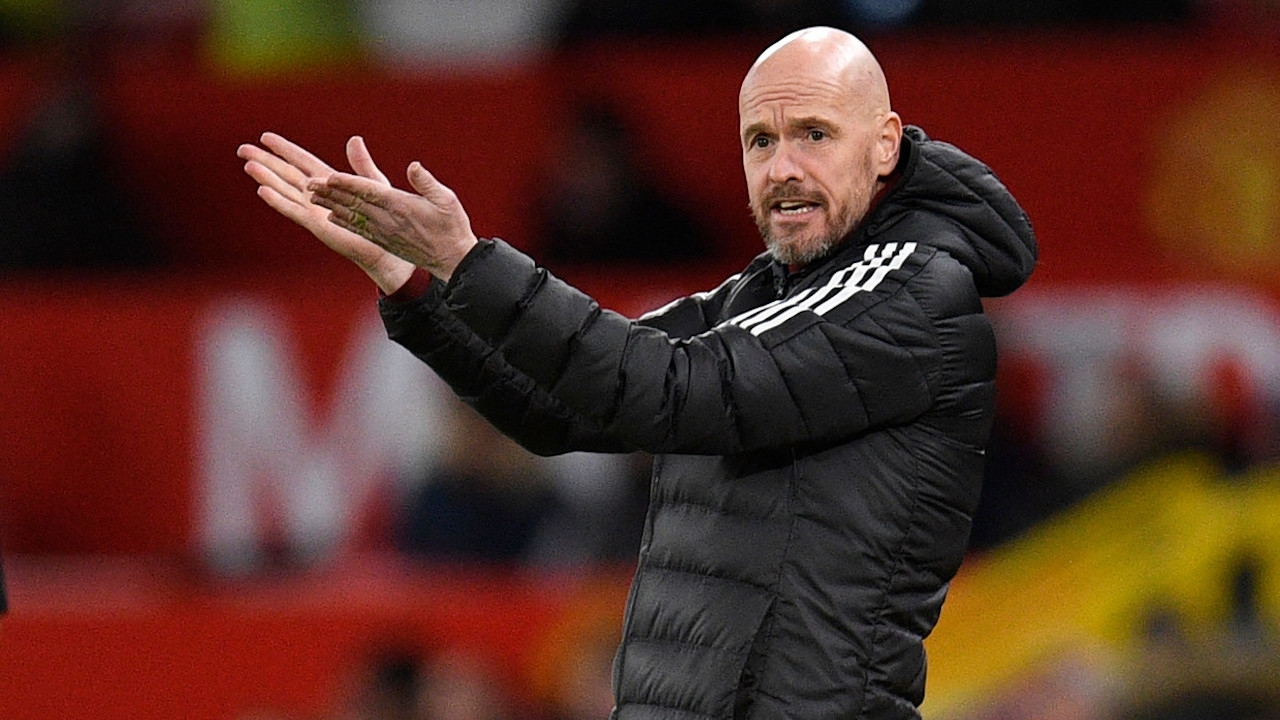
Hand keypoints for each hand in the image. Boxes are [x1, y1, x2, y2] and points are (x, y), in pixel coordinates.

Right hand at [237, 132, 414, 293]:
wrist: (387, 248)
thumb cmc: (382, 219)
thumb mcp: (373, 185)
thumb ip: (361, 163)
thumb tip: (354, 138)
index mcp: (330, 182)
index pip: (302, 161)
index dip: (285, 149)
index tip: (265, 137)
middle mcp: (318, 196)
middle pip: (286, 174)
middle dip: (265, 161)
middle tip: (242, 148)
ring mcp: (315, 211)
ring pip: (285, 190)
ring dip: (267, 178)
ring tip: (248, 165)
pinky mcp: (316, 225)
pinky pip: (294, 210)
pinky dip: (278, 200)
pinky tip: (262, 190)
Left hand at [306, 161, 477, 281]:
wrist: (452, 260)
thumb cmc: (452, 228)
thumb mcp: (447, 200)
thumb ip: (427, 183)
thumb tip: (413, 167)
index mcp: (401, 206)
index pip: (369, 191)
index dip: (348, 183)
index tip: (330, 176)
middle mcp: (388, 220)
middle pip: (354, 202)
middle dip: (331, 192)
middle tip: (309, 183)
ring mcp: (384, 232)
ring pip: (352, 215)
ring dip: (331, 205)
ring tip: (312, 196)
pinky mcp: (385, 241)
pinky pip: (359, 230)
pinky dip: (344, 222)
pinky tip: (332, 216)